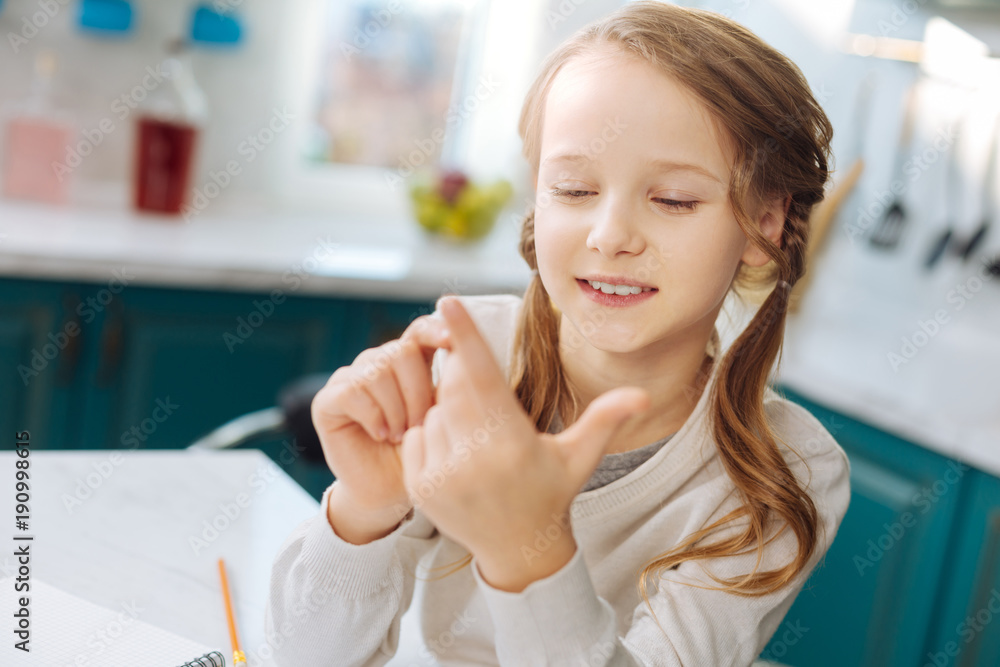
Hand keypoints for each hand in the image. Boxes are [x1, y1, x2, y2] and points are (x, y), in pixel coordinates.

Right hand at [311, 314, 449, 517]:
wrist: (390, 492)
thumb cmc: (421, 453)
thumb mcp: (441, 417)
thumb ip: (449, 383)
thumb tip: (466, 349)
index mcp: (408, 362)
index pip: (419, 331)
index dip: (434, 330)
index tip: (452, 340)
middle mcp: (377, 363)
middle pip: (401, 352)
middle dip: (417, 392)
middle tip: (420, 426)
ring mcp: (349, 379)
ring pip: (377, 371)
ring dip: (395, 409)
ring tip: (400, 435)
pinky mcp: (327, 400)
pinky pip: (352, 391)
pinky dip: (373, 415)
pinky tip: (381, 434)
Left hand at [399, 297, 649, 588]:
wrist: (518, 550)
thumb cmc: (551, 492)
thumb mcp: (581, 455)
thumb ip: (607, 418)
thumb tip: (644, 394)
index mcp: (513, 443)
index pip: (484, 376)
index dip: (466, 335)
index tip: (447, 300)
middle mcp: (474, 459)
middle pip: (454, 388)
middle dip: (465, 381)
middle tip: (487, 401)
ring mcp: (443, 474)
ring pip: (434, 412)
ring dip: (450, 413)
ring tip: (478, 441)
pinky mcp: (420, 486)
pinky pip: (417, 436)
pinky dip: (433, 436)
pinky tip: (458, 457)